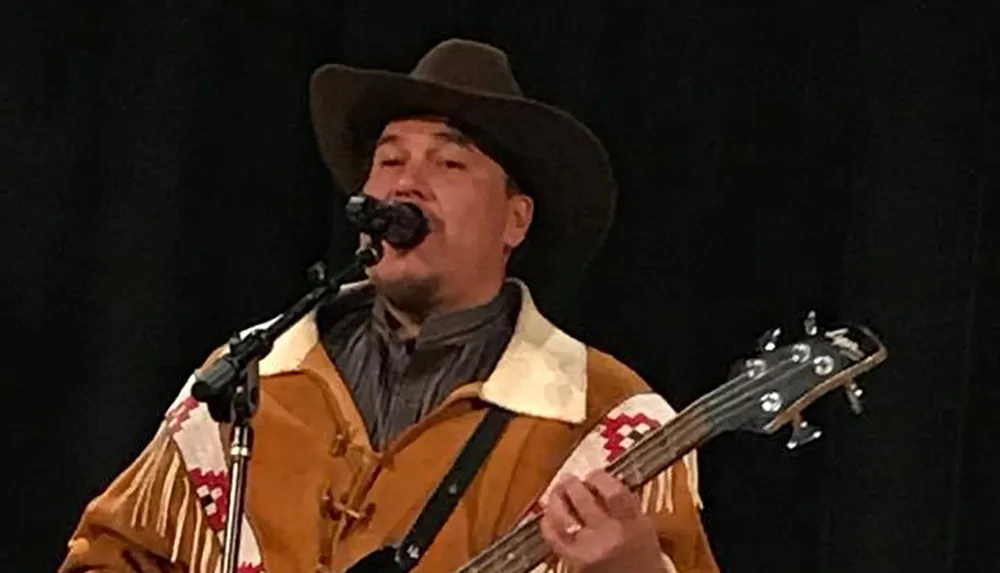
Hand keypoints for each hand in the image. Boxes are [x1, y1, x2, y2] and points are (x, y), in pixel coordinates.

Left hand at [539, 470, 668, 572]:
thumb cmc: (643, 557)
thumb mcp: (643, 526)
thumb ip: (626, 502)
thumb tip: (604, 479)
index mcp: (633, 525)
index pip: (614, 493)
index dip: (599, 477)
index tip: (594, 473)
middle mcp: (610, 536)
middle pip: (584, 501)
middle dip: (572, 485)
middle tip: (569, 479)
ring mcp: (589, 550)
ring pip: (564, 517)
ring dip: (556, 500)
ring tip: (556, 492)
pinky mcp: (574, 562)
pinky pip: (554, 537)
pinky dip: (548, 522)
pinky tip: (549, 514)